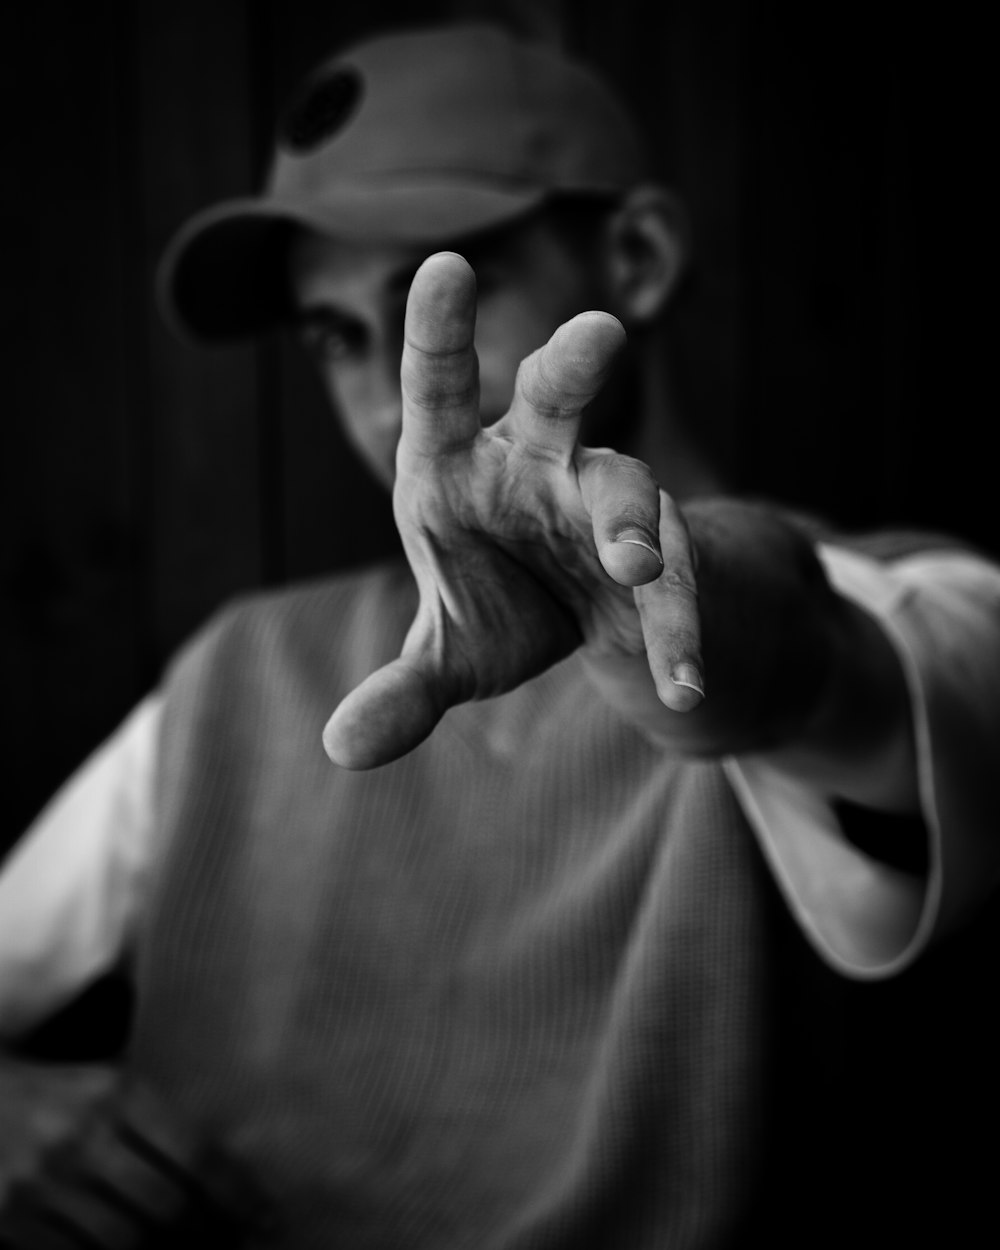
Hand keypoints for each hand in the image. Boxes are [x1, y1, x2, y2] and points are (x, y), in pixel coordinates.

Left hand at [322, 252, 702, 768]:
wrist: (581, 621)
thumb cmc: (491, 604)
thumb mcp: (444, 654)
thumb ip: (400, 692)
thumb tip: (337, 750)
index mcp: (454, 466)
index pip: (437, 391)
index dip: (440, 332)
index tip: (446, 264)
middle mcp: (534, 464)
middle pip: (554, 398)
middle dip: (572, 364)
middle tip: (596, 336)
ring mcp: (600, 501)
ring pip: (628, 485)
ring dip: (633, 520)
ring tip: (637, 566)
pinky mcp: (659, 556)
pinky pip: (672, 587)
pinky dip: (677, 634)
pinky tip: (681, 686)